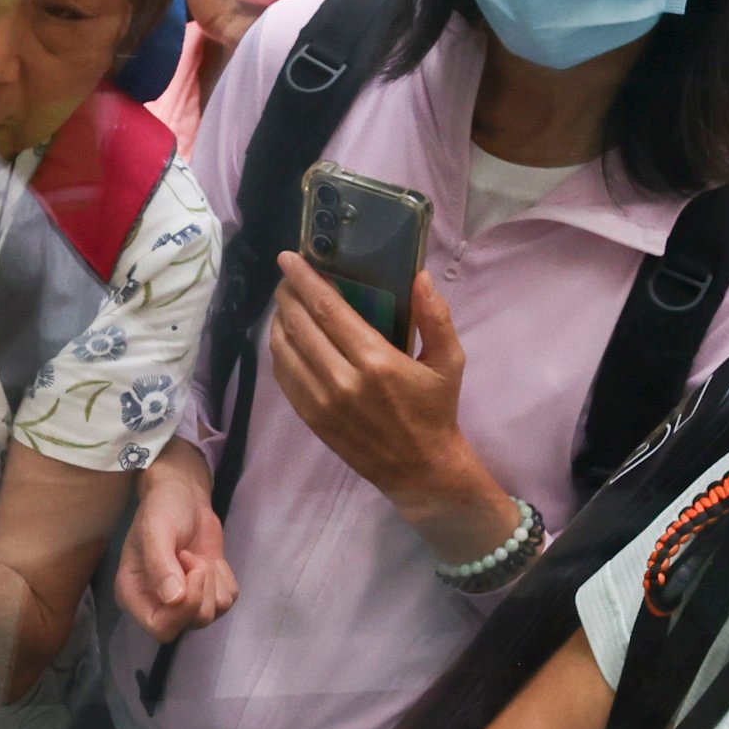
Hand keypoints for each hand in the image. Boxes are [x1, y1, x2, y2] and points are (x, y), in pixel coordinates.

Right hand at [117, 447, 237, 637]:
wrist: (183, 495)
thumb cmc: (162, 508)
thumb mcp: (156, 529)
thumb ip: (160, 564)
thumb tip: (174, 599)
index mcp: (134, 595)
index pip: (160, 628)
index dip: (183, 611)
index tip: (192, 573)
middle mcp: (157, 605)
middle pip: (191, 623)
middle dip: (202, 588)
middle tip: (191, 557)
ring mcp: (184, 603)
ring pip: (213, 614)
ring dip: (212, 581)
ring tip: (196, 556)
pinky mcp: (207, 594)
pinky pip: (228, 601)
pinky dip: (224, 578)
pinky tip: (209, 560)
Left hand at [267, 257, 492, 532]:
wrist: (420, 469)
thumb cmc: (435, 410)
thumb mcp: (448, 361)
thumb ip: (435, 317)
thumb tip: (420, 277)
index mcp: (376, 361)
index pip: (327, 310)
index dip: (304, 280)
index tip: (289, 259)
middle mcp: (342, 380)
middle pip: (300, 325)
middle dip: (287, 295)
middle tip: (286, 276)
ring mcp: (322, 402)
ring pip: (285, 351)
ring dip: (279, 321)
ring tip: (284, 303)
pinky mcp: (312, 419)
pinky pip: (284, 377)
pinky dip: (279, 352)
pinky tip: (285, 337)